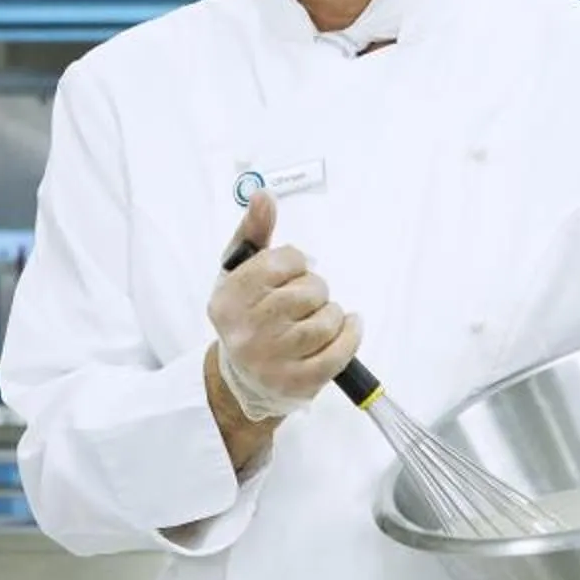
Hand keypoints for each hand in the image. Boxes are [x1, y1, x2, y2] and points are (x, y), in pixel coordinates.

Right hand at [206, 190, 361, 421]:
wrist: (244, 379)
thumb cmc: (248, 316)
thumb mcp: (241, 273)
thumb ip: (254, 232)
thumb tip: (264, 196)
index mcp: (229, 299)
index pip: (284, 261)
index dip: (297, 263)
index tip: (292, 273)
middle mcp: (246, 331)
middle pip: (309, 290)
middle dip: (315, 290)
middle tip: (304, 301)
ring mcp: (272, 360)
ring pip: (327, 320)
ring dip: (332, 314)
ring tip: (319, 318)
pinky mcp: (298, 383)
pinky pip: (340, 351)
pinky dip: (351, 335)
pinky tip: (347, 328)